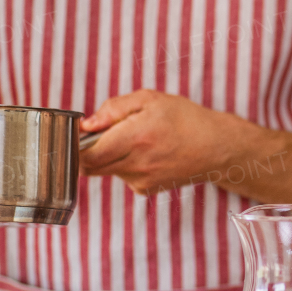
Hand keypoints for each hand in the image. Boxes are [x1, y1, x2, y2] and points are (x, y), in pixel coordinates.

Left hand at [79, 89, 242, 193]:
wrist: (216, 148)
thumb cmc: (184, 118)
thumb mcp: (150, 99)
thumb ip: (114, 108)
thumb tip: (86, 125)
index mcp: (134, 138)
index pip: (86, 154)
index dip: (75, 144)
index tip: (79, 132)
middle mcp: (136, 164)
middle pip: (90, 166)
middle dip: (88, 150)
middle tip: (103, 134)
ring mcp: (141, 181)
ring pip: (106, 171)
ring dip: (109, 157)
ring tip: (135, 141)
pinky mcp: (146, 190)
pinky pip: (122, 177)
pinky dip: (125, 166)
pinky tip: (146, 154)